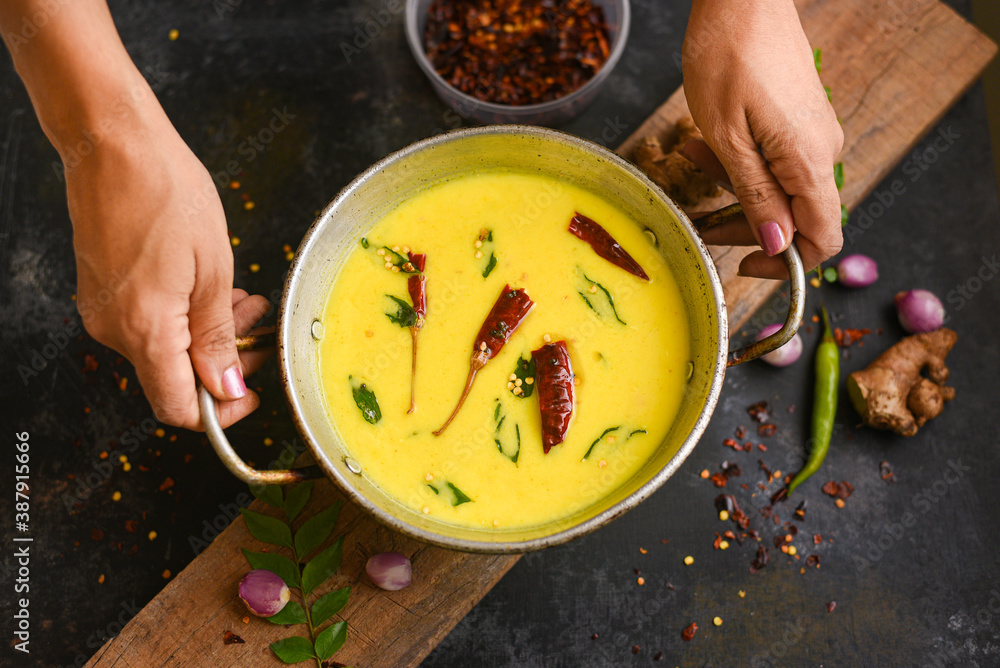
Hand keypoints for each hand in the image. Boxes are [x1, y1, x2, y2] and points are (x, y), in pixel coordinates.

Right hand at [68, 106, 269, 428]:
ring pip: (165, 349)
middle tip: (260, 329)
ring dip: (210, 333)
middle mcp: (114, 330)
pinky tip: (211, 288)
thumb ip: (217, 337)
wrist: (113, 143)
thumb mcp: (213, 270)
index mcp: (145, 331)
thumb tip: (224, 387)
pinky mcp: (102, 292)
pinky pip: (148, 323)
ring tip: (244, 299)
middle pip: (175, 378)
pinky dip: (185, 316)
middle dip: (225, 361)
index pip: (179, 407)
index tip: (253, 388)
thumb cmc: (166, 193)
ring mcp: (103, 311)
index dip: (221, 409)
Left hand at [682, 0, 843, 277]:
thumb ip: (754, 195)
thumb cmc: (729, 56)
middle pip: (794, 217)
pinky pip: (774, 159)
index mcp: (811, 162)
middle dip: (743, 223)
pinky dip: (739, 162)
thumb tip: (775, 244)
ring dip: (732, 188)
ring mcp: (813, 133)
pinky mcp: (799, 118)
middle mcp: (823, 151)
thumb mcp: (728, 138)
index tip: (743, 265)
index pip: (821, 238)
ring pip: (778, 187)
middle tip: (698, 221)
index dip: (785, 264)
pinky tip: (703, 145)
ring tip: (690, 161)